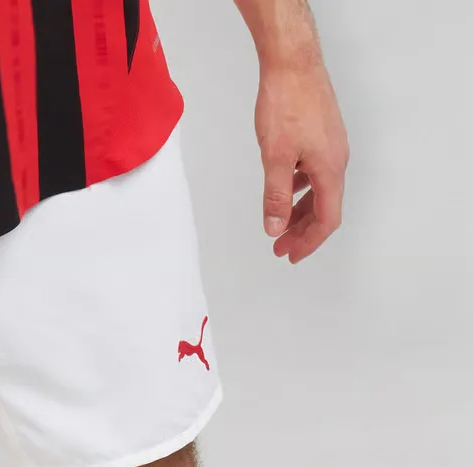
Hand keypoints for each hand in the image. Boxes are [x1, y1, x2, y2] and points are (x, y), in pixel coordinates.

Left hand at [256, 56, 349, 263]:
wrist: (293, 63)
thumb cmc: (287, 104)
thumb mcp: (275, 157)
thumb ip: (275, 196)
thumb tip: (275, 228)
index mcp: (330, 169)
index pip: (326, 219)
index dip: (309, 242)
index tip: (291, 256)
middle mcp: (337, 160)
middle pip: (324, 208)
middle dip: (302, 232)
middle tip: (280, 249)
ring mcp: (331, 147)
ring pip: (318, 191)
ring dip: (299, 212)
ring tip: (279, 227)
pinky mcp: (322, 136)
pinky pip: (314, 173)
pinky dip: (299, 190)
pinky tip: (284, 192)